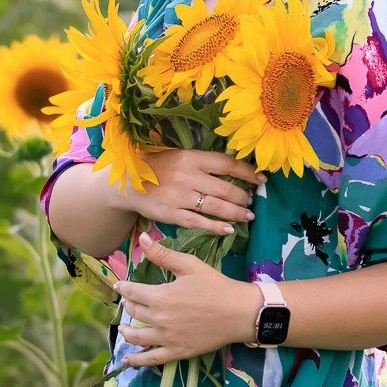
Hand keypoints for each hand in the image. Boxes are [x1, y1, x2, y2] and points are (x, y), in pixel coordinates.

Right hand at [116, 149, 265, 235]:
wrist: (126, 183)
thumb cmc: (157, 167)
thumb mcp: (180, 156)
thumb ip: (203, 162)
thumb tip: (234, 168)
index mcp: (191, 157)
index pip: (227, 163)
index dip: (247, 172)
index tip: (260, 179)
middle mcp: (188, 176)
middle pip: (226, 188)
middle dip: (243, 197)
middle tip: (251, 202)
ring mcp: (179, 197)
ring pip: (216, 207)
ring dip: (236, 213)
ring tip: (247, 216)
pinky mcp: (171, 214)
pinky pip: (198, 222)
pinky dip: (216, 227)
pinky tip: (229, 229)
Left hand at [116, 238, 258, 364]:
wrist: (239, 312)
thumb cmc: (216, 285)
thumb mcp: (190, 265)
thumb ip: (163, 254)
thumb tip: (142, 239)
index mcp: (160, 296)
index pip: (132, 292)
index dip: (123, 287)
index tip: (119, 285)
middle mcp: (159, 318)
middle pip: (134, 312)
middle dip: (128, 305)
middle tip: (129, 301)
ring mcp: (167, 338)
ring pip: (137, 336)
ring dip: (126, 331)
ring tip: (123, 328)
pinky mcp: (177, 351)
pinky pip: (151, 359)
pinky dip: (137, 360)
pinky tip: (127, 359)